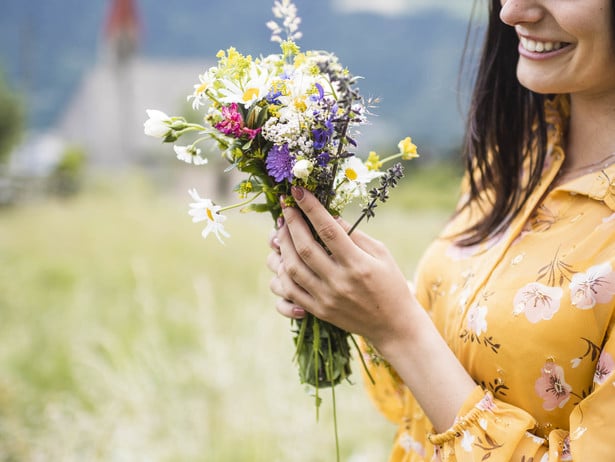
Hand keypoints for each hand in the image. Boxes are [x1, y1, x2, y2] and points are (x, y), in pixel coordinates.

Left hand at [269, 186, 417, 351]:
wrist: (393, 325)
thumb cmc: (390, 283)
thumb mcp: (380, 253)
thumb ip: (354, 234)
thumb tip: (329, 214)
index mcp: (357, 264)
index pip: (328, 230)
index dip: (310, 208)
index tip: (298, 191)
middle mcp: (339, 282)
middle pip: (305, 248)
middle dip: (291, 223)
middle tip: (286, 207)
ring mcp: (326, 299)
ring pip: (292, 269)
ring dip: (282, 246)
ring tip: (281, 230)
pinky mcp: (318, 311)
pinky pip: (290, 292)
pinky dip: (281, 273)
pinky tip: (281, 258)